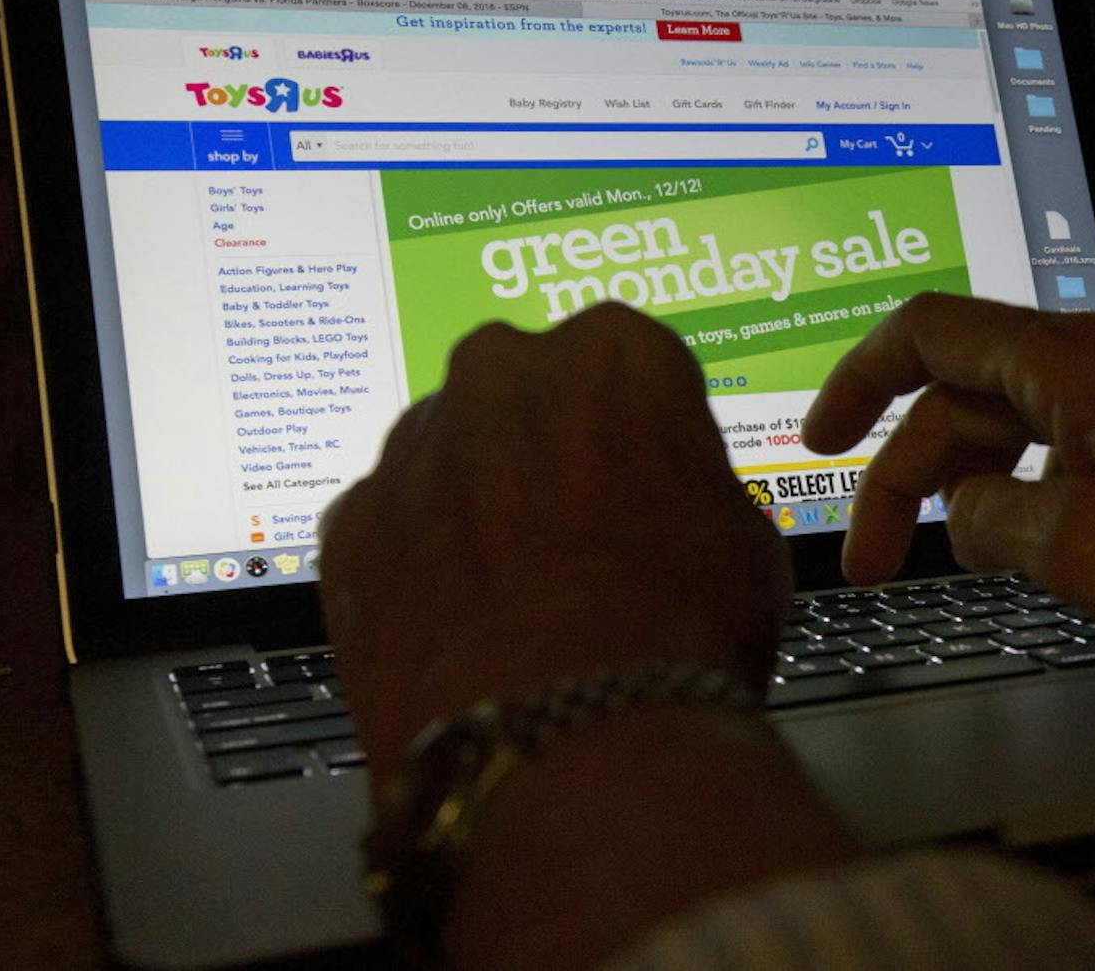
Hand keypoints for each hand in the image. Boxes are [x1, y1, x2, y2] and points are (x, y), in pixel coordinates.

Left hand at [319, 302, 790, 774]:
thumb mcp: (745, 542)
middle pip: (526, 395)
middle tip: (579, 531)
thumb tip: (676, 513)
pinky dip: (416, 564)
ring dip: (477, 503)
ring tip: (518, 594)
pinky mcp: (349, 524)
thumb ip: (693, 489)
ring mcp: (412, 446)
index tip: (649, 480)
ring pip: (448, 456)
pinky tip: (461, 625)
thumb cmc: (675, 633)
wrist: (567, 741)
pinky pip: (390, 528)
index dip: (643, 433)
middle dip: (546, 449)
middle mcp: (500, 372)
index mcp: (613, 353)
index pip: (629, 367)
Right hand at [802, 293, 1094, 689]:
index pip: (928, 334)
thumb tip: (957, 515)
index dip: (857, 380)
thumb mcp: (1086, 549)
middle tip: (869, 559)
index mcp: (1075, 365)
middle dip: (902, 475)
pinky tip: (1016, 547)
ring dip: (959, 490)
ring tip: (937, 561)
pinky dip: (1018, 493)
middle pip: (961, 394)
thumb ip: (989, 518)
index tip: (822, 436)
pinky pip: (1062, 450)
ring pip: (1012, 427)